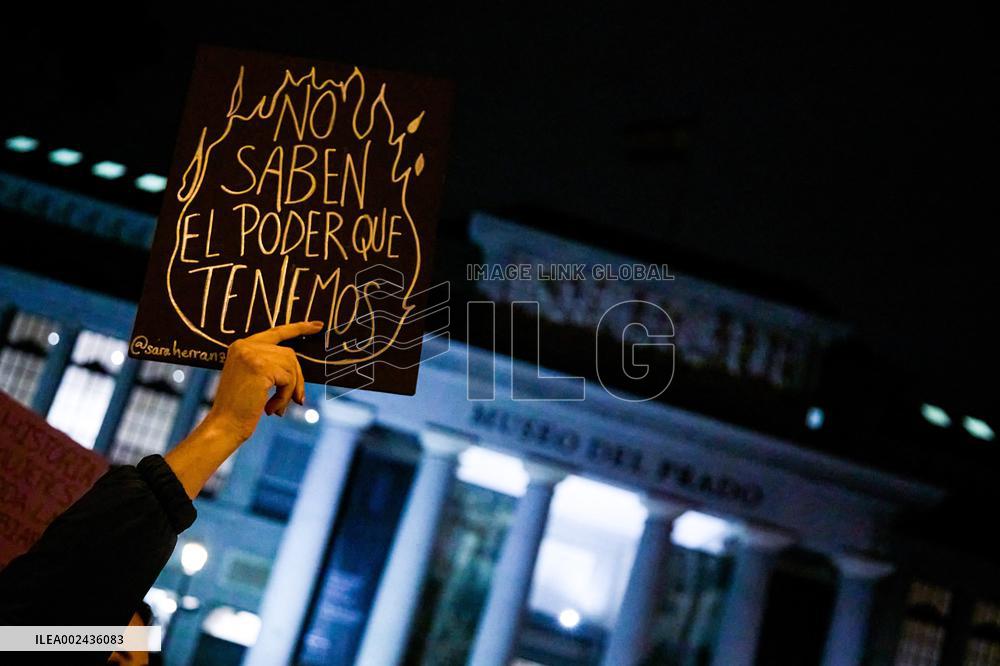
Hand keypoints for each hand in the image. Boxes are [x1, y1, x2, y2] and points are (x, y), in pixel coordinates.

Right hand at [206, 320, 323, 441]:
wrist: (224, 425)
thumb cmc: (239, 407)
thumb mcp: (254, 379)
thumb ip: (272, 366)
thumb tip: (298, 369)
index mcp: (242, 346)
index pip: (276, 332)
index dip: (298, 329)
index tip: (318, 326)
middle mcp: (245, 346)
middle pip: (289, 354)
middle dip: (297, 378)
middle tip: (298, 400)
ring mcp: (252, 355)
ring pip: (291, 367)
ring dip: (290, 391)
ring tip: (278, 408)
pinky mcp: (261, 367)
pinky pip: (288, 380)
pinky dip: (284, 397)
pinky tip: (270, 409)